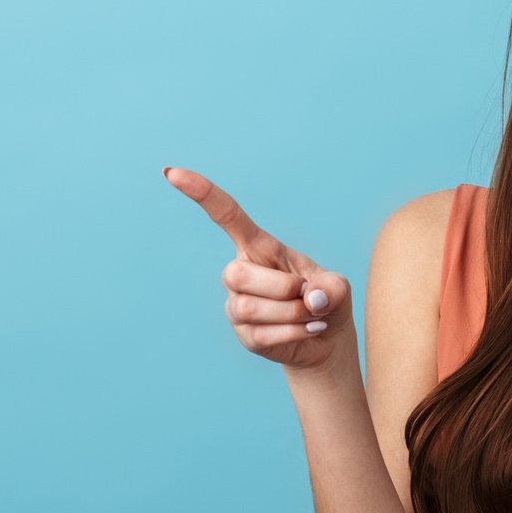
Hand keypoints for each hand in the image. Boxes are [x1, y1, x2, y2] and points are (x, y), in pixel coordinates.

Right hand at [161, 166, 351, 372]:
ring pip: (248, 307)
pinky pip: (261, 334)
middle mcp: (240, 272)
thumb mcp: (338, 286)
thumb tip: (311, 298)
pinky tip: (309, 329)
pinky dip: (295, 333)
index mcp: (259, 246)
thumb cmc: (326, 300)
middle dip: (282, 287)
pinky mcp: (244, 334)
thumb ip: (331, 287)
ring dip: (292, 313)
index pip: (226, 215)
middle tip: (307, 295)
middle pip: (236, 273)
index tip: (172, 173)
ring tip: (312, 315)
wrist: (328, 339)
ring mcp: (237, 305)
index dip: (201, 194)